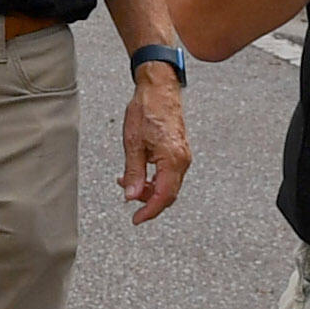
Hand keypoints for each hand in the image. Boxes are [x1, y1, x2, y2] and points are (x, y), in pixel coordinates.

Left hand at [120, 73, 191, 224]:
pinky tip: (138, 173)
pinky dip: (154, 179)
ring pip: (168, 185)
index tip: (136, 219)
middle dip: (147, 200)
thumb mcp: (132, 143)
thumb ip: (134, 172)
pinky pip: (169, 174)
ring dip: (149, 189)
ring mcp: (183, 156)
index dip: (150, 211)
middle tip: (127, 197)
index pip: (164, 197)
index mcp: (172, 160)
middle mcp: (182, 160)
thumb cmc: (146, 110)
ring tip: (126, 181)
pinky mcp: (180, 152)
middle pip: (168, 194)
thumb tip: (132, 197)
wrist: (159, 89)